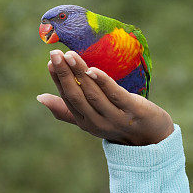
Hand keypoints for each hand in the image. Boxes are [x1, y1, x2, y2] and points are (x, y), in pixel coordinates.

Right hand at [37, 49, 174, 145]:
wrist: (153, 138)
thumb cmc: (118, 123)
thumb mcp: (92, 118)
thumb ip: (67, 109)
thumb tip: (40, 97)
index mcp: (85, 122)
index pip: (68, 98)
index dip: (58, 80)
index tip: (51, 62)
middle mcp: (98, 122)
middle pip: (77, 96)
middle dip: (65, 74)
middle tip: (56, 54)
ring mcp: (115, 117)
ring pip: (93, 94)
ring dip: (80, 73)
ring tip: (71, 56)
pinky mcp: (133, 110)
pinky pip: (115, 95)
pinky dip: (103, 82)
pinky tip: (92, 69)